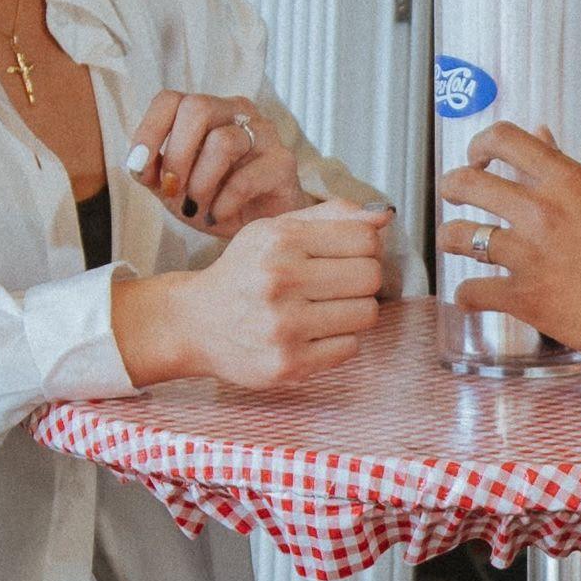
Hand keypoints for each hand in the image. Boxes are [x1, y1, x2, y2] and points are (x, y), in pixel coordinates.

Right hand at [118, 204, 392, 396]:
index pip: (365, 240)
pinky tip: (312, 334)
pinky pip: (350, 348)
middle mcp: (280, 281)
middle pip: (371, 276)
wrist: (197, 323)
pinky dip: (338, 341)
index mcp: (280, 241)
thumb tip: (383, 216)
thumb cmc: (243, 273)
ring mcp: (284, 326)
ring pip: (366, 313)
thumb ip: (329, 217)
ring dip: (353, 312)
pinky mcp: (289, 364)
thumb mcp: (274, 231)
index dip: (366, 248)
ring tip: (325, 309)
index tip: (349, 256)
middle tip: (338, 285)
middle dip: (362, 280)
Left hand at [126, 84, 309, 235]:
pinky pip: (245, 178)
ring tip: (196, 207)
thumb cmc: (214, 197)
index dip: (149, 131)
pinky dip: (223, 203)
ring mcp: (264, 134)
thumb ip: (152, 171)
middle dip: (177, 156)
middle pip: (198, 108)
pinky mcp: (283, 163)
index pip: (170, 99)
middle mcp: (237, 112)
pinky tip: (218, 215)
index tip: (139, 166)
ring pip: (223, 141)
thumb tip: (138, 163)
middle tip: (172, 191)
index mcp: (207, 110)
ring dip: (200, 183)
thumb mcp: (172, 186)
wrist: (258, 225)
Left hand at [443, 123, 580, 352]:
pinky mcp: (523, 297)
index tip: (479, 155)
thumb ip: (568, 165)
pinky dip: (468, 295)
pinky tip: (471, 294)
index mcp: (562, 180)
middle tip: (453, 192)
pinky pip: (472, 293)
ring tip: (454, 239)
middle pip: (468, 183)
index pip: (505, 139)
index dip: (482, 142)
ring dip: (451, 237)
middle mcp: (537, 212)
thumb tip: (541, 136)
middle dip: (452, 186)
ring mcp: (526, 255)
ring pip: (459, 237)